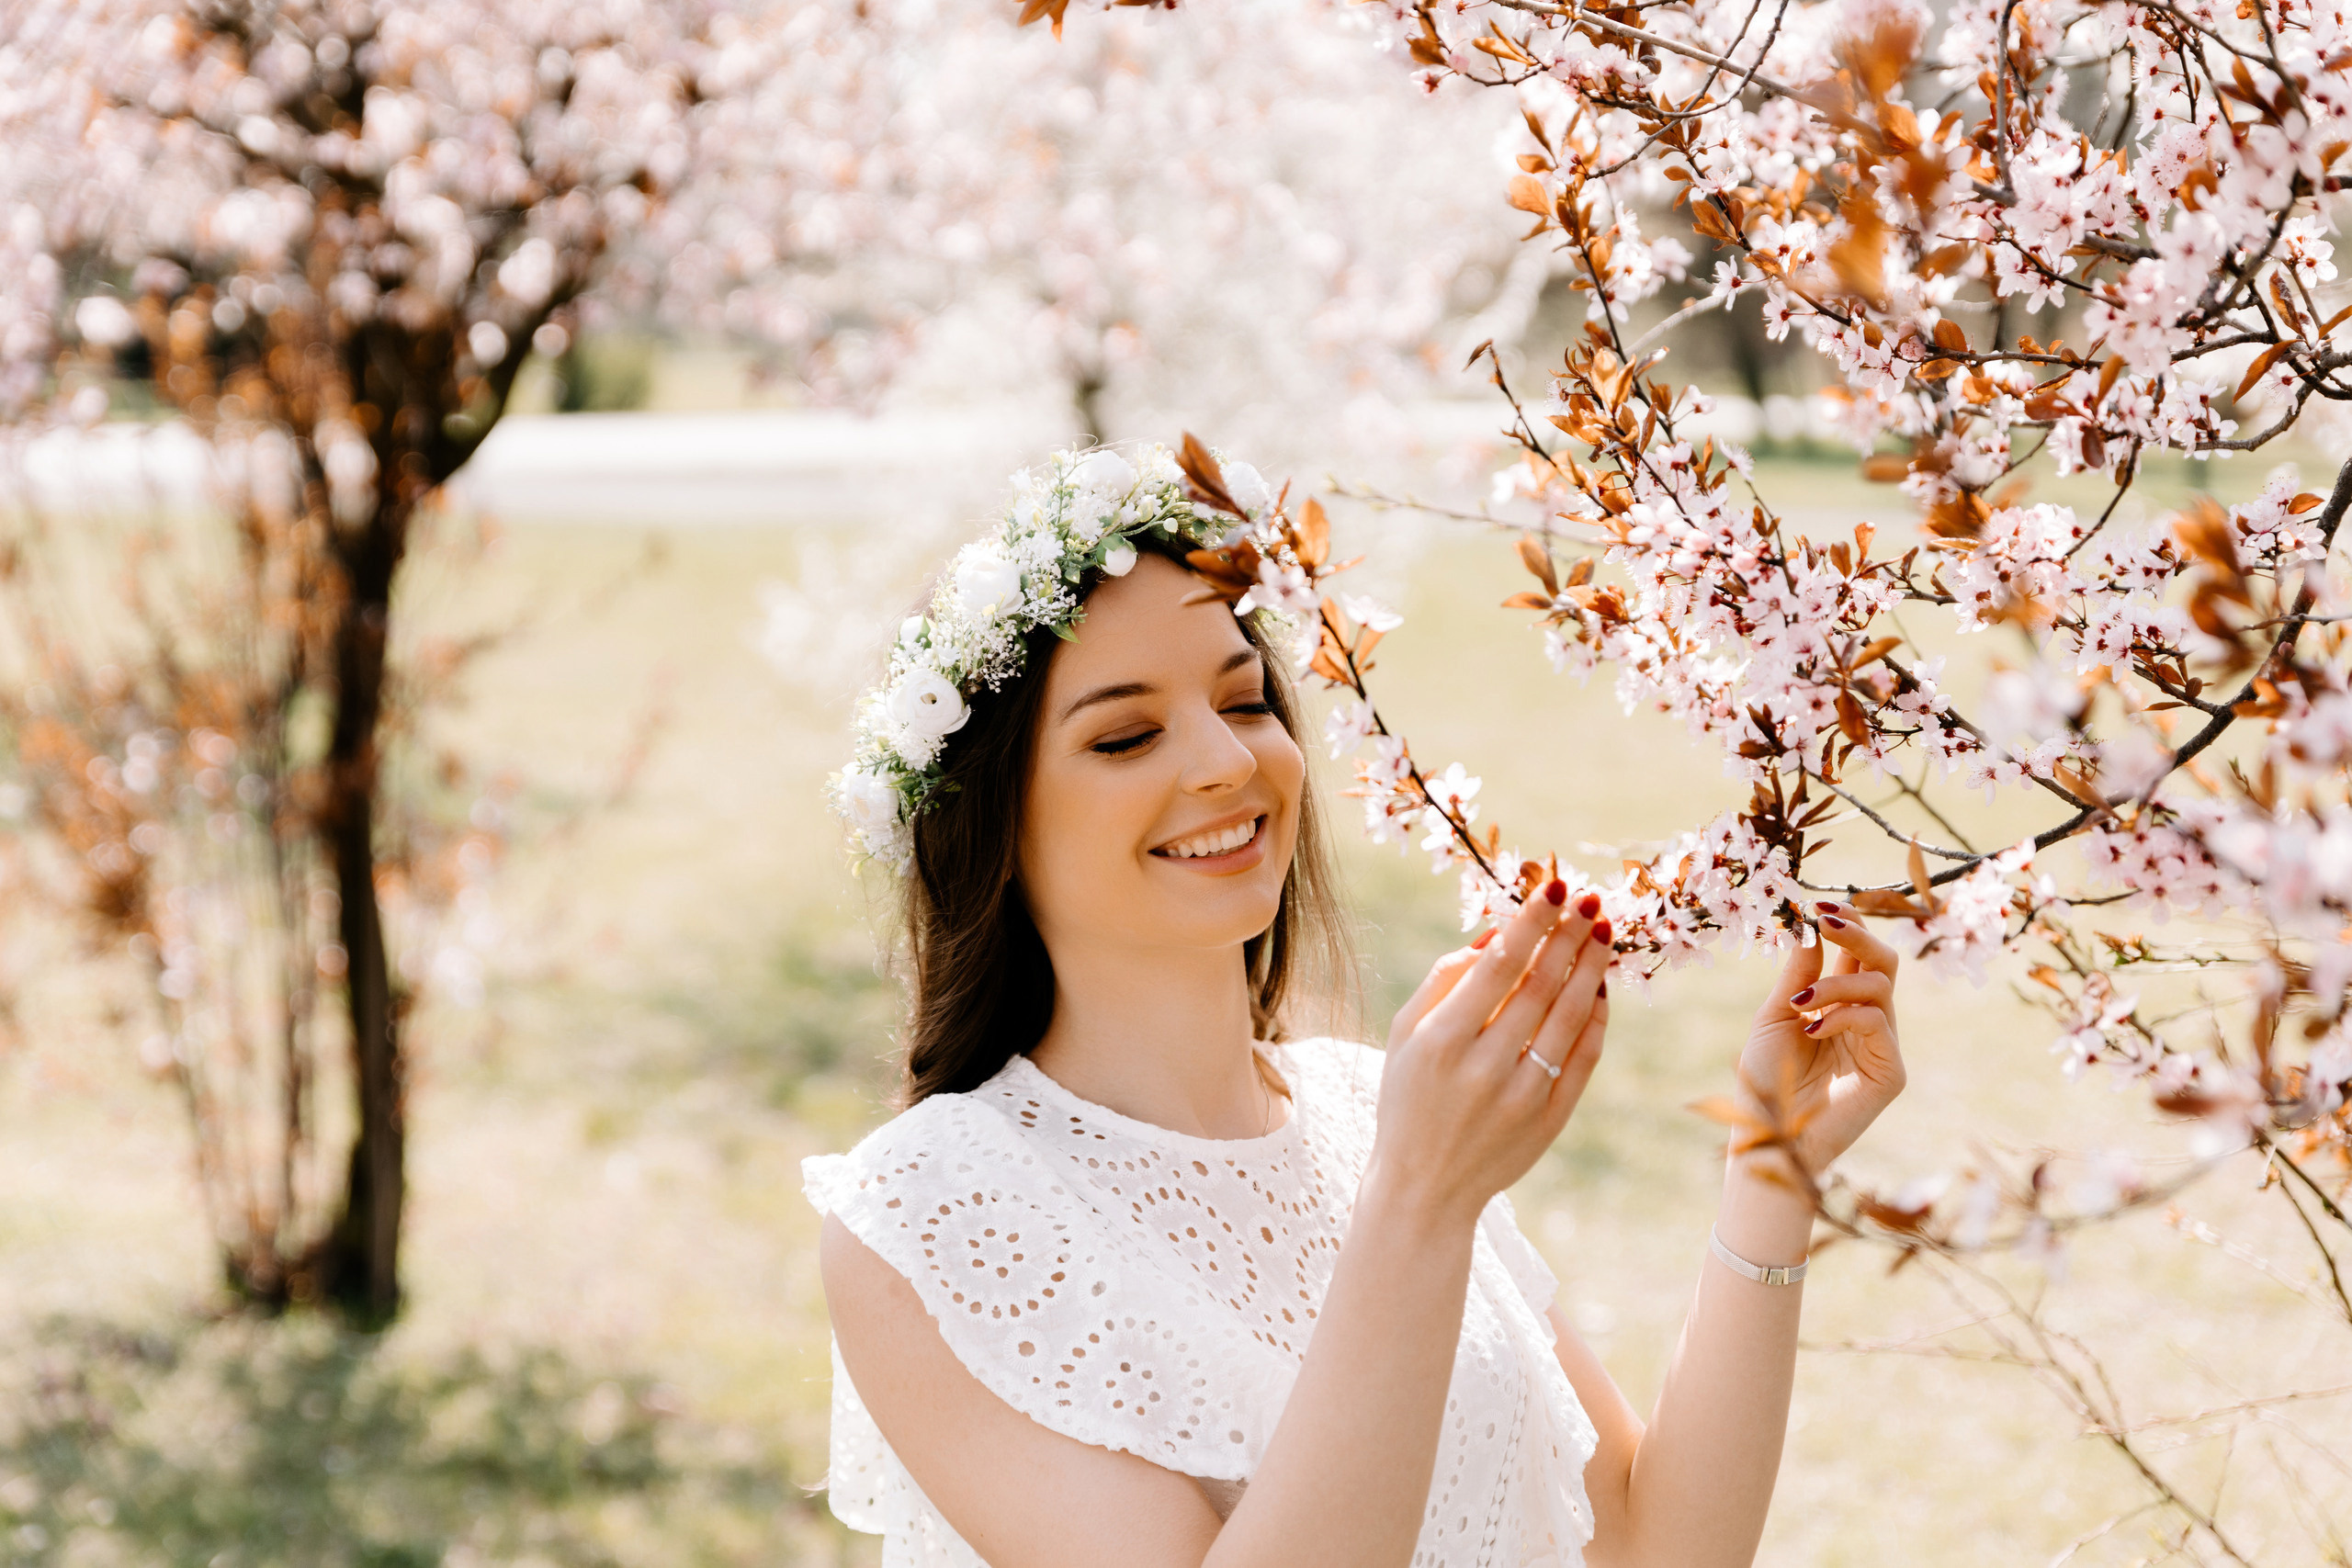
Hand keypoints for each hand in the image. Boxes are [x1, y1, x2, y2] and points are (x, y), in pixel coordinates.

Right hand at [1370, 877, 1612, 1227]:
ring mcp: (1521, 1097)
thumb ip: (1444, 980)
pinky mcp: (1549, 1121)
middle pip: (1541, 985)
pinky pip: (1583, 1058)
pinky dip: (1597, 1019)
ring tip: (1602, 934)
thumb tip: (1498, 933)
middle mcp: (1483, 1068)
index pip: (1498, 965)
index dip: (1531, 922)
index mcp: (1441, 1041)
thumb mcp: (1405, 1035)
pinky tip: (1600, 988)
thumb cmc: (1408, 1097)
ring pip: (1570, 1018)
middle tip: (1591, 900)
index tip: (1554, 887)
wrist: (1424, 1187)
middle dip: (1570, 936)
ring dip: (1592, 970)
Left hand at [1731, 899, 1906, 1183]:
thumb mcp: (1776, 1017)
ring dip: (1836, 984)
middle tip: (1825, 921)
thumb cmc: (1767, 1080)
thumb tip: (1811, 927)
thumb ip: (1799, 975)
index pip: (1858, 954)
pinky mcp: (1891, 1072)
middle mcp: (1869, 1022)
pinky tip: (1812, 1030)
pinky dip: (1842, 1016)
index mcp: (1842, 1005)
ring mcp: (1883, 1047)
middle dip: (1857, 934)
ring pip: (1879, 987)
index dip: (1846, 924)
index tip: (1817, 903)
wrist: (1767, 1136)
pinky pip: (1878, 1023)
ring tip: (1800, 1004)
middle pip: (1884, 961)